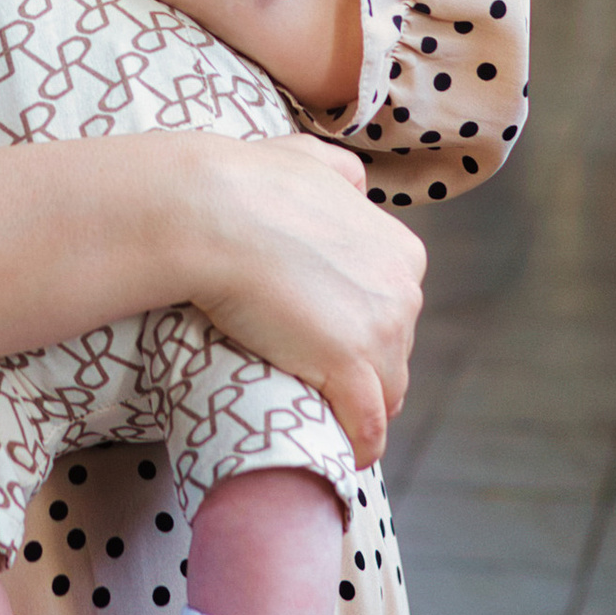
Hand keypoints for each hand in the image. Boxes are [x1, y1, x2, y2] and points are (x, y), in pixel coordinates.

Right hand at [179, 131, 425, 463]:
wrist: (211, 212)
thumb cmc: (246, 183)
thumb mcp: (307, 159)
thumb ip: (339, 172)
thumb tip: (354, 182)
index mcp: (401, 251)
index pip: (396, 311)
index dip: (366, 332)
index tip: (333, 343)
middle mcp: (404, 292)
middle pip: (396, 354)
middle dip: (365, 370)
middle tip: (319, 379)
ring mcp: (381, 333)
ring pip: (386, 394)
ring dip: (360, 409)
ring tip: (327, 418)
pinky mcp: (350, 368)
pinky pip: (368, 426)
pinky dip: (359, 445)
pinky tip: (344, 455)